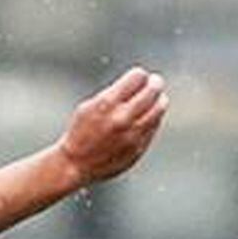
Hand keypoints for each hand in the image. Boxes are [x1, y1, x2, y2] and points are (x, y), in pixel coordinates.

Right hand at [57, 67, 167, 185]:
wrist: (77, 164)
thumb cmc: (81, 132)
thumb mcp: (89, 106)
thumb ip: (113, 94)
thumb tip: (139, 82)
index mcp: (106, 104)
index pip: (136, 78)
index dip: (139, 75)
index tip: (140, 75)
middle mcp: (121, 118)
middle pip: (151, 92)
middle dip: (155, 83)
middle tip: (156, 81)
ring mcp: (132, 135)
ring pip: (158, 110)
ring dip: (160, 100)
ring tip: (160, 97)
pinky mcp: (139, 147)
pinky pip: (154, 126)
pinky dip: (155, 117)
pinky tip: (152, 114)